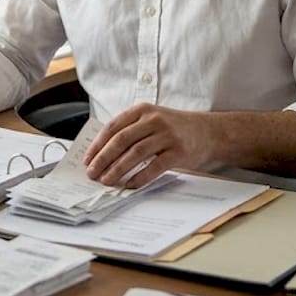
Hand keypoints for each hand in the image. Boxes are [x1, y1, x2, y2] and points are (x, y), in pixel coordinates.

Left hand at [83, 104, 215, 187]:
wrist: (208, 131)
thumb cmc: (173, 128)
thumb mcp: (151, 119)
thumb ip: (130, 130)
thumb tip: (101, 154)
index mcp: (142, 110)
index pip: (113, 127)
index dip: (97, 144)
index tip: (87, 160)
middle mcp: (154, 120)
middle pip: (121, 140)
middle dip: (103, 158)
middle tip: (92, 173)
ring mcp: (167, 135)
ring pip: (135, 153)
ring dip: (117, 169)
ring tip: (106, 181)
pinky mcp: (179, 152)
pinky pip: (154, 167)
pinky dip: (139, 177)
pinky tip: (129, 185)